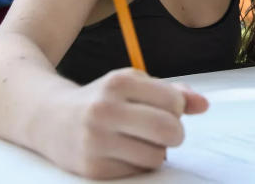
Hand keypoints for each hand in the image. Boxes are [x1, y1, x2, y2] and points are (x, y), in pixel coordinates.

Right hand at [47, 68, 208, 179]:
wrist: (50, 119)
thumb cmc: (103, 99)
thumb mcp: (134, 85)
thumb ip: (173, 93)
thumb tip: (204, 105)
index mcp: (118, 82)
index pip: (174, 102)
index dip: (177, 108)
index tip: (164, 108)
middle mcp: (104, 110)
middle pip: (169, 130)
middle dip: (174, 133)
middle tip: (163, 130)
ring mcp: (96, 141)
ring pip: (157, 156)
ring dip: (156, 151)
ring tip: (137, 140)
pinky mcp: (93, 169)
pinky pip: (137, 172)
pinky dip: (137, 164)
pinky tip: (121, 151)